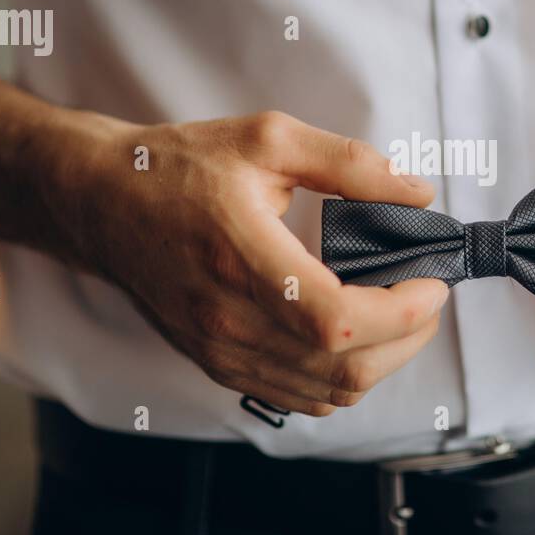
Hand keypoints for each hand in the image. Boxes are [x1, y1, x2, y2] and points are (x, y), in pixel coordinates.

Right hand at [54, 109, 449, 416]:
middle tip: (428, 297)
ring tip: (403, 317)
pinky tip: (357, 340)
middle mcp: (228, 319)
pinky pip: (299, 396)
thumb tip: (417, 194)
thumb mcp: (268, 138)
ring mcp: (221, 350)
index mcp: (241, 257)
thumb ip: (349, 164)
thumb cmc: (180, 167)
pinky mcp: (218, 365)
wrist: (103, 202)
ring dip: (383, 362)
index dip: (400, 312)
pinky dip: (343, 379)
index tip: (431, 281)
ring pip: (327, 391)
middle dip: (408, 339)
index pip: (336, 319)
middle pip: (343, 367)